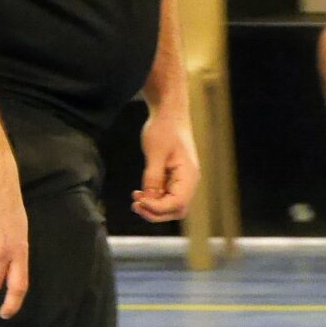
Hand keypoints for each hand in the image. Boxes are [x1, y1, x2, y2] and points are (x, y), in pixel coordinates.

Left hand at [132, 107, 199, 222]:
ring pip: (170, 205)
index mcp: (189, 175)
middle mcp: (189, 181)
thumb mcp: (155, 153)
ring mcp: (182, 180)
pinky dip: (153, 198)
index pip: (177, 204)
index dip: (157, 208)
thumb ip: (152, 177)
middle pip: (176, 210)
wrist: (169, 114)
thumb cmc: (164, 129)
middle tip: (135, 206)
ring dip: (153, 207)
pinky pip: (166, 196)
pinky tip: (140, 193)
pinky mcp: (174, 178)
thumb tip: (148, 199)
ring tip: (135, 200)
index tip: (139, 202)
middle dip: (156, 212)